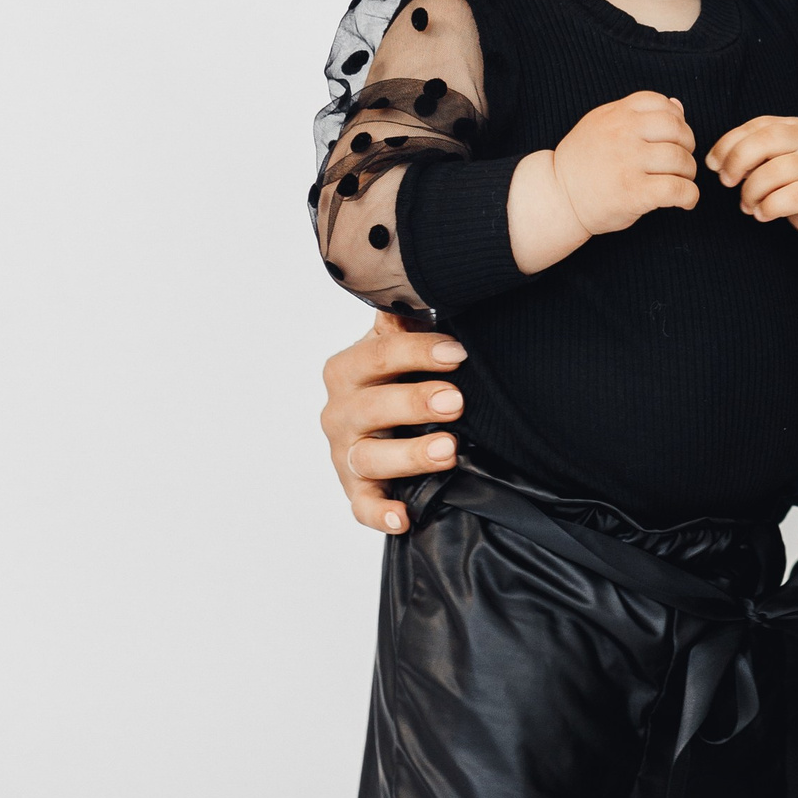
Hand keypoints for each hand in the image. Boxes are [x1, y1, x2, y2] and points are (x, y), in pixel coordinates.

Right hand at [320, 310, 466, 535]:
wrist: (389, 417)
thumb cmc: (401, 373)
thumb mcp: (401, 340)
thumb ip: (407, 316)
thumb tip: (423, 278)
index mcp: (348, 368)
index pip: (379, 355)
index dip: (418, 352)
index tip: (458, 353)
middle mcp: (339, 410)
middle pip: (372, 406)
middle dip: (414, 402)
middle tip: (455, 401)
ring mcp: (345, 452)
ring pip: (369, 457)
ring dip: (408, 455)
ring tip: (448, 451)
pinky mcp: (356, 489)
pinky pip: (362, 506)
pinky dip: (380, 514)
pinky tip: (404, 518)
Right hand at [508, 93, 698, 271]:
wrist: (557, 197)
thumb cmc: (583, 163)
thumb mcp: (602, 126)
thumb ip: (637, 114)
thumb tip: (678, 105)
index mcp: (616, 115)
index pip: (661, 103)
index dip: (676, 119)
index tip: (673, 137)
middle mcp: (623, 134)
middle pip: (677, 130)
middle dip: (687, 146)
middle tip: (681, 161)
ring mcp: (628, 163)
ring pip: (681, 160)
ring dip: (688, 173)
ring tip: (680, 181)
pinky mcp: (634, 193)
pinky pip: (678, 190)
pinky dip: (689, 197)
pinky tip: (685, 201)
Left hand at [706, 117, 797, 262]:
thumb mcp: (778, 157)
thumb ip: (751, 154)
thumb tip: (717, 162)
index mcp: (792, 126)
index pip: (753, 127)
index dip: (727, 145)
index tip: (714, 165)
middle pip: (762, 142)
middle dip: (736, 163)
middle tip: (728, 182)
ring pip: (773, 173)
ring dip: (751, 192)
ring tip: (748, 204)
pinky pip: (788, 198)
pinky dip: (768, 208)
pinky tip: (763, 213)